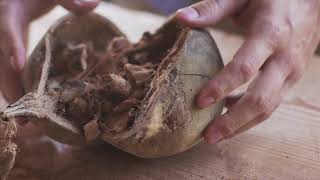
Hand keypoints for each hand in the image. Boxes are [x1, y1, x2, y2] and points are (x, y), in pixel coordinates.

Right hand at [0, 0, 99, 124]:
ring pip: (2, 72)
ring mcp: (2, 43)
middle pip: (1, 63)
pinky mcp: (7, 52)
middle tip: (23, 117)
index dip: (11, 46)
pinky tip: (29, 106)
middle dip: (11, 89)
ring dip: (13, 95)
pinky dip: (17, 89)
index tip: (19, 65)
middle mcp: (0, 30)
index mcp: (9, 12)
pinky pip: (7, 73)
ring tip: (26, 123)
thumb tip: (95, 5)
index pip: (7, 28)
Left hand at [176, 0, 319, 143]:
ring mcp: (292, 72)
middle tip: (207, 136)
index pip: (244, 68)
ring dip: (241, 125)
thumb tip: (181, 19)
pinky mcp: (292, 78)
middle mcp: (284, 58)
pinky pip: (272, 103)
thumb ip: (213, 8)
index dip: (221, 87)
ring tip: (215, 136)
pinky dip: (250, 114)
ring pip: (268, 108)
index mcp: (270, 34)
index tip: (199, 102)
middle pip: (260, 100)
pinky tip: (229, 115)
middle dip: (232, 122)